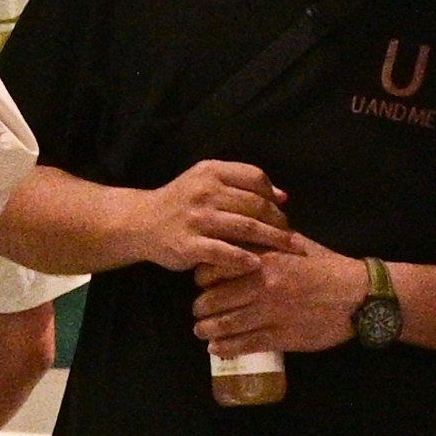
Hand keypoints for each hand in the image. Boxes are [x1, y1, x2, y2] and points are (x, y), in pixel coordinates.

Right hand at [130, 159, 286, 278]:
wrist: (141, 222)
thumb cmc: (181, 203)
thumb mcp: (206, 181)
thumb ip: (241, 184)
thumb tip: (282, 196)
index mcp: (212, 171)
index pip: (255, 177)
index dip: (273, 195)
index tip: (284, 212)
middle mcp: (205, 191)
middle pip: (255, 205)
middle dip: (279, 222)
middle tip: (294, 238)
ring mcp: (197, 218)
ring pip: (245, 227)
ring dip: (272, 240)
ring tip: (289, 250)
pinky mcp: (189, 244)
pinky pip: (223, 252)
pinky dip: (243, 259)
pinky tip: (257, 265)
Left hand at [191, 230, 369, 358]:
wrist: (358, 296)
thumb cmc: (329, 267)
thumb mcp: (297, 246)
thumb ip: (269, 242)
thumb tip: (246, 237)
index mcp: (264, 259)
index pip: (215, 268)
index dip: (203, 278)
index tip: (203, 283)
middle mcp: (262, 286)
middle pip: (212, 300)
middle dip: (200, 309)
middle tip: (198, 313)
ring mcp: (270, 314)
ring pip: (224, 325)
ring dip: (207, 331)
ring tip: (203, 332)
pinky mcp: (280, 337)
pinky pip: (243, 345)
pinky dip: (226, 348)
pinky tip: (218, 349)